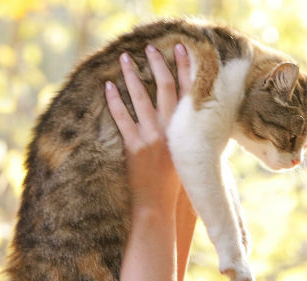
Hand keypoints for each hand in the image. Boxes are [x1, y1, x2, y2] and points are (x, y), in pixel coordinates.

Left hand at [105, 44, 191, 214]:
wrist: (159, 207)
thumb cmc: (178, 186)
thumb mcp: (193, 157)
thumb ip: (194, 137)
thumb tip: (197, 119)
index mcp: (189, 131)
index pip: (190, 92)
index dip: (186, 68)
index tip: (181, 48)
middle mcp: (172, 130)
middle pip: (166, 88)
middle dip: (158, 64)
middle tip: (150, 48)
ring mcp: (152, 137)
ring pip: (141, 98)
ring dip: (133, 76)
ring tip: (125, 59)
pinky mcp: (134, 146)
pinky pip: (122, 118)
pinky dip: (114, 101)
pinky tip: (108, 86)